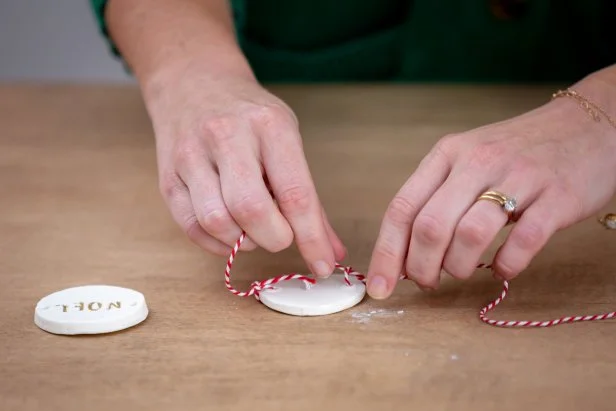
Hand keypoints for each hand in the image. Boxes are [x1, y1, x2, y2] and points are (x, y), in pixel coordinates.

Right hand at [145, 66, 344, 275]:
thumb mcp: (287, 140)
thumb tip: (331, 252)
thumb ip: (309, 199)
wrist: (192, 82)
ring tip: (252, 230)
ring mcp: (192, 155)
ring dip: (241, 241)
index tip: (322, 266)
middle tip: (280, 237)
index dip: (311, 238)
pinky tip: (230, 235)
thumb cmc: (249, 116)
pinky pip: (190, 226)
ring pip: (216, 220)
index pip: (295, 193)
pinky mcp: (168, 175)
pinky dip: (216, 244)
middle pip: (251, 209)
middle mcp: (228, 136)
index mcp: (269, 126)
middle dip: (274, 238)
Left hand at [366, 80, 615, 297]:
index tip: (378, 287)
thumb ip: (436, 199)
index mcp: (447, 154)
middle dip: (421, 267)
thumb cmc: (517, 152)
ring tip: (463, 271)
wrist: (588, 123)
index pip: (402, 209)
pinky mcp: (557, 196)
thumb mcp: (467, 161)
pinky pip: (523, 241)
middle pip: (430, 227)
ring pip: (470, 235)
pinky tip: (504, 268)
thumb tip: (404, 255)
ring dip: (459, 267)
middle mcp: (477, 161)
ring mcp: (519, 177)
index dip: (386, 254)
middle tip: (428, 281)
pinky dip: (507, 265)